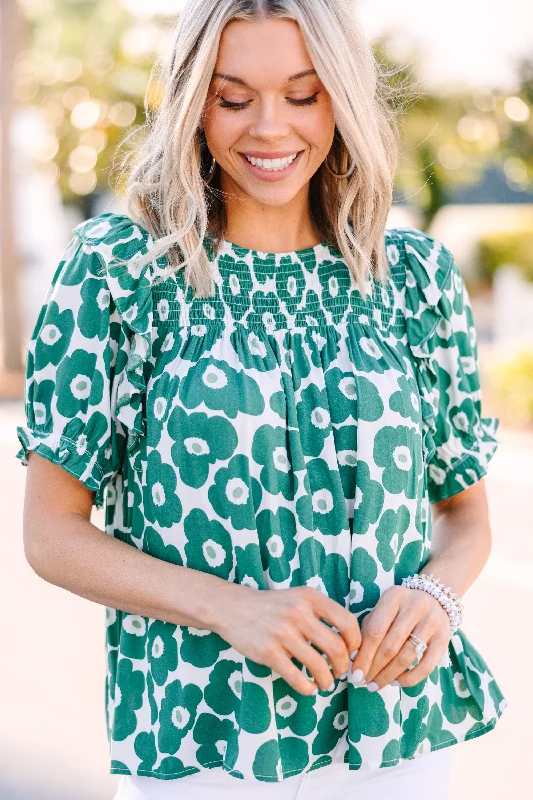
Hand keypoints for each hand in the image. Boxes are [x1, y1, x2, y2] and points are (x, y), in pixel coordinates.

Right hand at [213, 584, 360, 695]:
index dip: (355, 642)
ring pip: (318, 666)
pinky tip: (309, 687)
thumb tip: (349, 644)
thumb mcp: (299, 598)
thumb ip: (322, 614)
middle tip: (341, 672)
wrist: (233, 608)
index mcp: (310, 597)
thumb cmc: (273, 606)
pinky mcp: (268, 652)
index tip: (352, 653)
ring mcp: (282, 633)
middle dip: (343, 666)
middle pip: (336, 648)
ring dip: (327, 681)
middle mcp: (298, 613)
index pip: (347, 621)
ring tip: (325, 683)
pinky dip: (307, 688)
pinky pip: (296, 678)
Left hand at [350, 585, 450, 689]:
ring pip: (407, 657)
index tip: (354, 673)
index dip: (364, 655)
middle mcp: (414, 607)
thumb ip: (369, 628)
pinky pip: (426, 666)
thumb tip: (355, 658)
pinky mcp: (444, 638)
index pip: (375, 631)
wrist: (436, 597)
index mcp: (394, 597)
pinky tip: (396, 682)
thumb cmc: (400, 608)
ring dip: (388, 675)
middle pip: (390, 646)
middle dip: (374, 668)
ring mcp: (431, 622)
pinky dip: (410, 678)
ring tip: (376, 685)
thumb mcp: (384, 608)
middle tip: (363, 683)